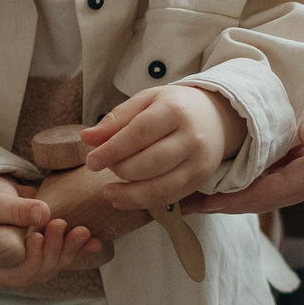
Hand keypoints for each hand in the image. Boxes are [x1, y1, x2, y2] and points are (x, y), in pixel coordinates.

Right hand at [0, 173, 102, 284]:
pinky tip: (95, 243)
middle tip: (60, 224)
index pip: (14, 273)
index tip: (37, 237)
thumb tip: (43, 214)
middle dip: (53, 250)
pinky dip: (80, 249)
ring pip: (54, 264)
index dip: (29, 260)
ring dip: (70, 249)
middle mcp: (12, 270)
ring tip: (82, 231)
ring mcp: (31, 264)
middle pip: (38, 270)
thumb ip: (15, 210)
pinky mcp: (46, 255)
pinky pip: (63, 255)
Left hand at [81, 85, 247, 211]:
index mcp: (174, 111)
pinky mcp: (200, 180)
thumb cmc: (173, 107)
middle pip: (149, 163)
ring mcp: (199, 162)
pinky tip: (125, 199)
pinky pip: (169, 197)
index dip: (112, 150)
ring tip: (108, 192)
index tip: (91, 161)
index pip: (139, 133)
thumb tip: (87, 139)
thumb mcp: (145, 102)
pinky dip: (143, 203)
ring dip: (129, 195)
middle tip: (103, 169)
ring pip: (160, 188)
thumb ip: (116, 119)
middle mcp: (191, 138)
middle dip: (120, 170)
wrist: (216, 117)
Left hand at [180, 66, 303, 215]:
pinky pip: (277, 167)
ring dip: (229, 185)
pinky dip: (248, 167)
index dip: (230, 200)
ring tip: (187, 179)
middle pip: (259, 194)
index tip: (194, 203)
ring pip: (265, 182)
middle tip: (170, 196)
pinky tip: (227, 158)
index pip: (271, 191)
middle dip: (218, 199)